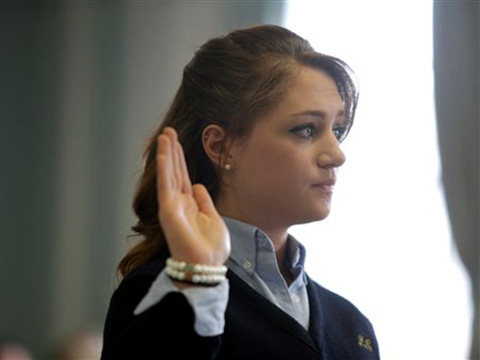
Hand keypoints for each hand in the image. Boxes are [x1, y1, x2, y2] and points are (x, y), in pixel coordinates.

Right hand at [156, 127, 229, 266]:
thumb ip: (204, 201)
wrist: (207, 266)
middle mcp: (179, 203)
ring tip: (164, 135)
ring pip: (168, 174)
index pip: (183, 176)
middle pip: (174, 171)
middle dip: (172, 151)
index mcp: (190, 205)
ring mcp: (172, 206)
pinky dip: (164, 168)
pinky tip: (163, 153)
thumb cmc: (211, 248)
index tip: (178, 142)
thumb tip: (197, 185)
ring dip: (166, 154)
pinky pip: (166, 185)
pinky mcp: (169, 211)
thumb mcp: (213, 218)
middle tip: (169, 131)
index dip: (181, 159)